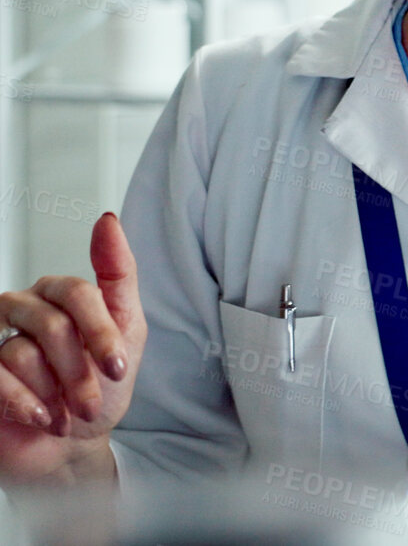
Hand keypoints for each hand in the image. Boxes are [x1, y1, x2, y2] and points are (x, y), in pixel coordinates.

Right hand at [0, 213, 144, 484]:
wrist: (73, 445)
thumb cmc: (101, 387)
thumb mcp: (127, 331)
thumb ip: (119, 274)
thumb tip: (106, 220)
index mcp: (59, 294)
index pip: (78, 292)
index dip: (101, 332)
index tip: (118, 367)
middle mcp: (22, 308)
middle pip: (53, 325)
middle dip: (80, 371)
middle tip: (92, 401)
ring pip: (23, 353)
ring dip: (56, 393)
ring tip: (68, 413)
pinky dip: (26, 403)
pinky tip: (43, 418)